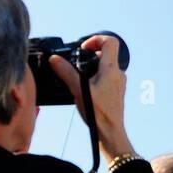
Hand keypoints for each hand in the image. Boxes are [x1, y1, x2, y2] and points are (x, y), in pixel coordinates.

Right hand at [49, 35, 132, 160]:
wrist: (111, 133)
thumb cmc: (98, 114)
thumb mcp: (78, 90)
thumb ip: (66, 73)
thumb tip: (54, 59)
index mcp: (111, 69)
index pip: (110, 42)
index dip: (96, 39)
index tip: (83, 48)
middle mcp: (118, 74)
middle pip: (107, 54)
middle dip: (90, 54)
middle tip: (77, 62)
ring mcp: (119, 84)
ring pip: (106, 67)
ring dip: (91, 67)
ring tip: (78, 77)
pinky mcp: (116, 92)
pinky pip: (106, 78)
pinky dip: (94, 77)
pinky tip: (84, 89)